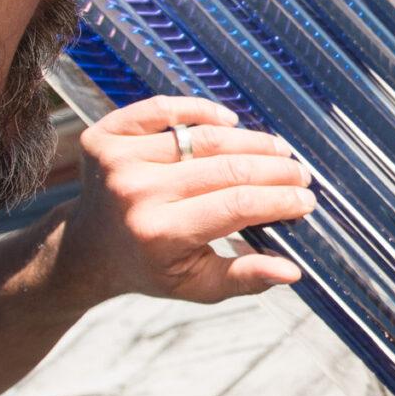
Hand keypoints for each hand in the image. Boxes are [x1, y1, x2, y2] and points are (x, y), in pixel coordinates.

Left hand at [52, 97, 313, 307]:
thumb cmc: (151, 267)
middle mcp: (137, 193)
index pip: (237, 206)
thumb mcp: (196, 285)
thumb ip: (243, 279)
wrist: (89, 248)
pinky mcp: (106, 136)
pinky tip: (229, 120)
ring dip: (249, 140)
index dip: (279, 200)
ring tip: (277, 149)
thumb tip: (292, 271)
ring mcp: (119, 160)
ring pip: (202, 138)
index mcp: (160, 234)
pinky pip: (162, 109)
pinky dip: (199, 109)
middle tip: (299, 173)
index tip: (305, 200)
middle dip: (274, 169)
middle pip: (226, 169)